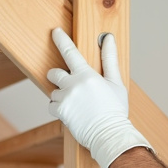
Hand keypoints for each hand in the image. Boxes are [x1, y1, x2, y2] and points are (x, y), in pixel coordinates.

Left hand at [47, 28, 151, 167]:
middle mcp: (74, 84)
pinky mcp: (60, 111)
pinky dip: (59, 109)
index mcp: (87, 75)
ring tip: (77, 106)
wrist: (110, 135)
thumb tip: (108, 39)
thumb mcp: (116, 83)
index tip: (55, 32)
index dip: (61, 40)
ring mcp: (66, 98)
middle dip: (57, 77)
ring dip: (61, 96)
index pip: (70, 52)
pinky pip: (52, 105)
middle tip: (68, 85)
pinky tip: (72, 113)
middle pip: (54, 73)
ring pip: (54, 92)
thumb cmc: (115, 110)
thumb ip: (109, 59)